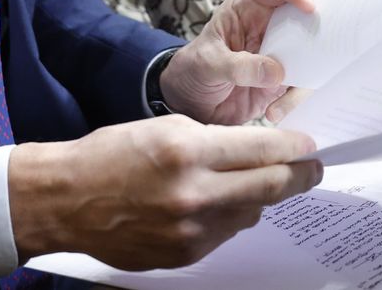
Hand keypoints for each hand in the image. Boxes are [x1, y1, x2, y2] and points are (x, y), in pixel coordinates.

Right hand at [8, 116, 321, 269]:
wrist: (68, 200)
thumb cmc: (111, 155)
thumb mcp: (163, 128)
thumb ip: (213, 140)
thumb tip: (256, 151)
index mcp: (187, 152)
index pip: (262, 150)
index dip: (294, 147)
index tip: (310, 146)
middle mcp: (194, 193)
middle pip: (270, 186)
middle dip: (299, 175)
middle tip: (314, 168)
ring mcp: (191, 229)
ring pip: (251, 212)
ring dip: (259, 196)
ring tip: (253, 182)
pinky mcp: (185, 254)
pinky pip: (225, 233)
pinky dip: (229, 216)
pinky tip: (216, 203)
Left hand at [160, 0, 317, 124]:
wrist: (192, 103)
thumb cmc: (194, 70)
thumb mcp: (208, 64)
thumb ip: (237, 66)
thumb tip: (276, 72)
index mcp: (249, 8)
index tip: (308, 7)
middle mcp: (270, 27)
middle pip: (306, 17)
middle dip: (319, 31)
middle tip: (322, 51)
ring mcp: (280, 54)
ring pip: (311, 55)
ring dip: (308, 74)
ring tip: (283, 96)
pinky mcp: (285, 81)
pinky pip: (301, 87)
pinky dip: (293, 102)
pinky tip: (273, 113)